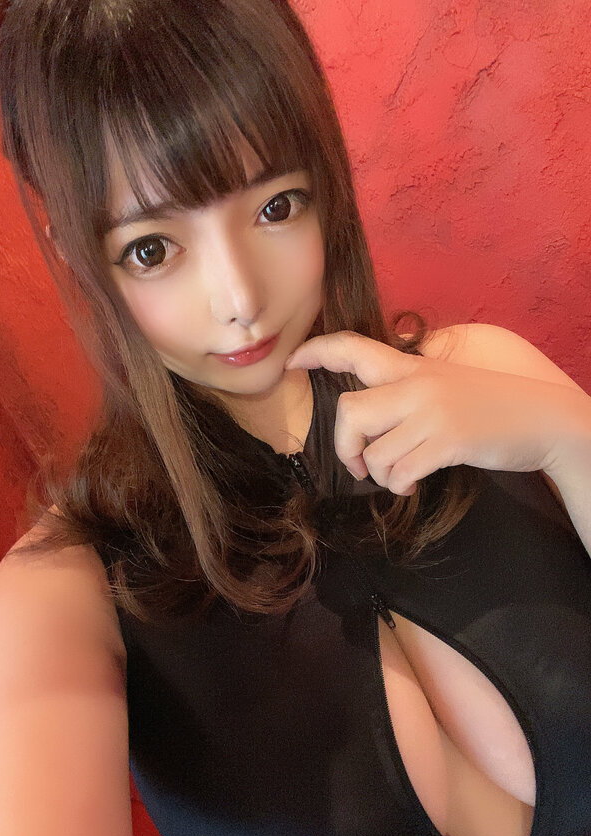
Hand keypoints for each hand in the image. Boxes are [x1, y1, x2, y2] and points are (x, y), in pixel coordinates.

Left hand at [284, 331, 580, 494]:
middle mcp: (418, 384)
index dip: (318, 351)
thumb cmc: (491, 405)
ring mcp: (432, 413)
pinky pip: (399, 472)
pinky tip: (411, 486)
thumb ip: (407, 387)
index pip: (356, 348)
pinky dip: (398, 487)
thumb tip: (367, 411)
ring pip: (374, 452)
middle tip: (359, 464)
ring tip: (399, 476)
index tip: (292, 362)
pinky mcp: (448, 441)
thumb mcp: (446, 382)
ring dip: (379, 474)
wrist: (543, 420)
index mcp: (414, 366)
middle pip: (349, 411)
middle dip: (345, 446)